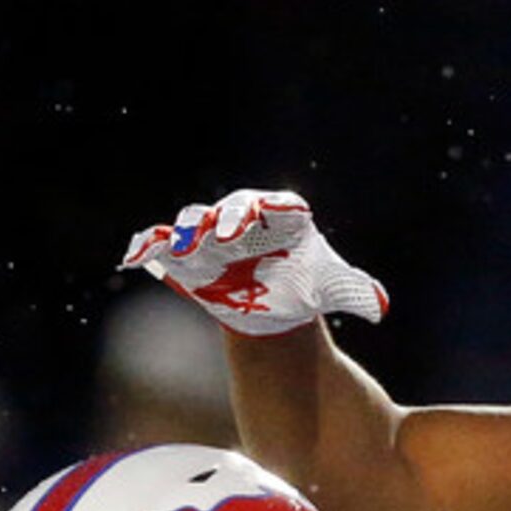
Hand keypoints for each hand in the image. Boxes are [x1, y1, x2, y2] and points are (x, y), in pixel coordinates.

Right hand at [118, 189, 388, 334]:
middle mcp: (244, 217)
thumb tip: (379, 305)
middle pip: (229, 210)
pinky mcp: (187, 253)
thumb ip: (356, 291)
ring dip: (183, 233)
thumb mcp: (333, 287)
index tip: (247, 227)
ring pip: (194, 223)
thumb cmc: (306, 284)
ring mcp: (212, 234)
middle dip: (220, 221)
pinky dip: (147, 246)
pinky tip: (131, 256)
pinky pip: (163, 244)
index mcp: (281, 215)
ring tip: (177, 248)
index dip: (259, 212)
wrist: (276, 302)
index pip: (272, 205)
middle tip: (216, 235)